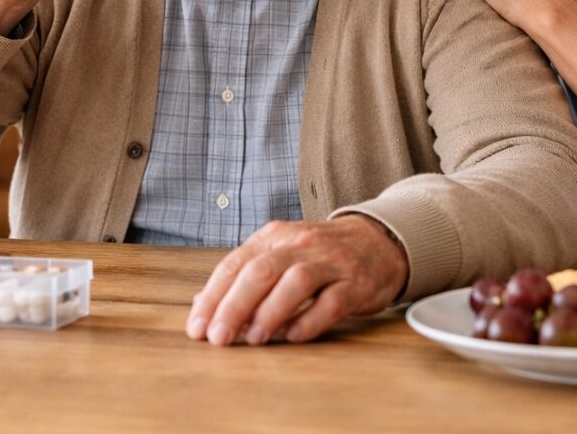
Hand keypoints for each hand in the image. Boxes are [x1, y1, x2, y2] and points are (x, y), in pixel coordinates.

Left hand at [185, 215, 407, 347]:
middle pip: (261, 271)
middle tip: (218, 338)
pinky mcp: (356, 283)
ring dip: (270, 312)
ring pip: (296, 282)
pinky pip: (332, 302)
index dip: (213, 296)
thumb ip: (244, 276)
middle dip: (234, 306)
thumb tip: (203, 305)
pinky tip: (293, 337)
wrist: (378, 241)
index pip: (236, 263)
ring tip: (254, 339)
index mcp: (275, 237)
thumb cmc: (320, 255)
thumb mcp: (280, 255)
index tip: (197, 326)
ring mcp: (330, 263)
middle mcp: (300, 244)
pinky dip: (310, 321)